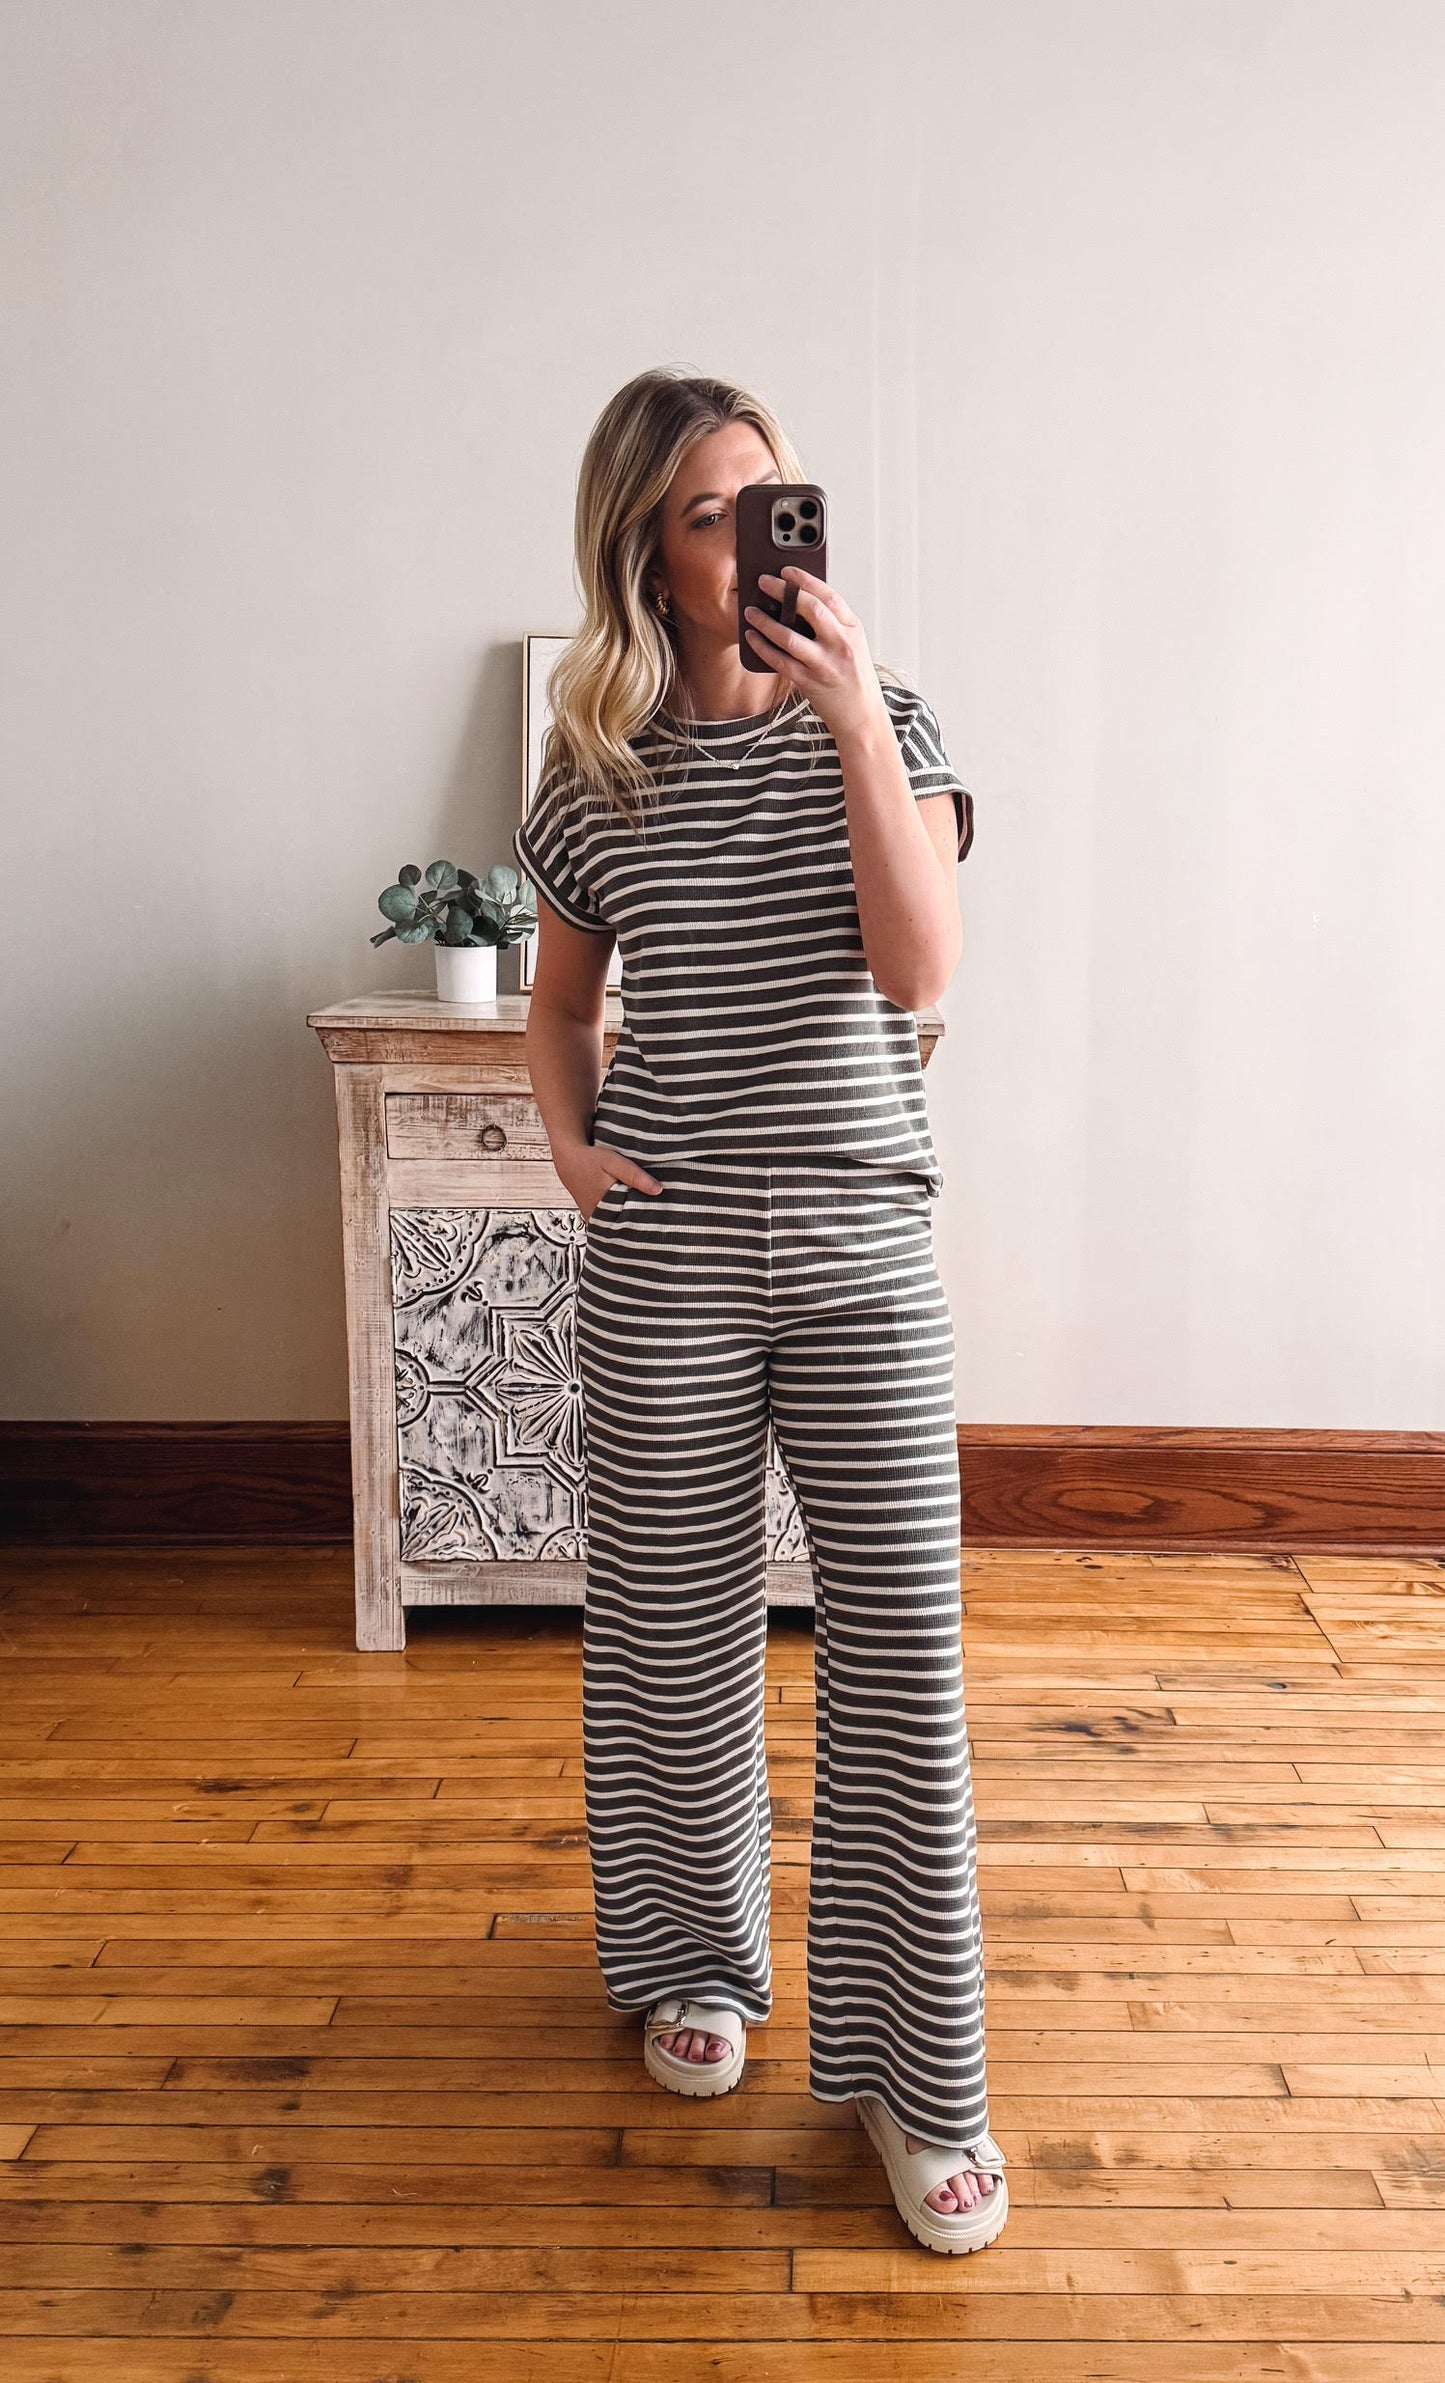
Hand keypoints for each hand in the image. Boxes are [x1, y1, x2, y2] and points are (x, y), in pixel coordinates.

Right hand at [567, 1144, 663, 1221]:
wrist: (569, 1160)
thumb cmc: (591, 1159)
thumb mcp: (614, 1162)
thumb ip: (635, 1176)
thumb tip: (658, 1190)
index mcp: (604, 1208)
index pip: (630, 1224)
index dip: (646, 1224)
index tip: (662, 1222)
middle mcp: (597, 1218)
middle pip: (624, 1228)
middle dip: (640, 1225)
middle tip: (659, 1222)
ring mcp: (594, 1219)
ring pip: (617, 1226)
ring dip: (630, 1222)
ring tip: (649, 1220)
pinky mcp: (593, 1217)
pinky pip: (610, 1222)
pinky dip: (620, 1219)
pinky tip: (632, 1213)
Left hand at [742, 566, 890, 745]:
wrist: (862, 716)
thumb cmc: (854, 677)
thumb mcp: (852, 644)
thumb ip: (832, 623)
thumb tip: (797, 601)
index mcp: (853, 628)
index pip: (829, 596)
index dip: (806, 580)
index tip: (786, 570)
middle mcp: (841, 643)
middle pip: (810, 609)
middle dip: (782, 592)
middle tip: (763, 582)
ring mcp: (825, 664)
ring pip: (790, 636)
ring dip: (765, 621)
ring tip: (750, 611)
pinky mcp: (810, 682)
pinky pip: (780, 661)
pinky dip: (762, 647)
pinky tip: (751, 638)